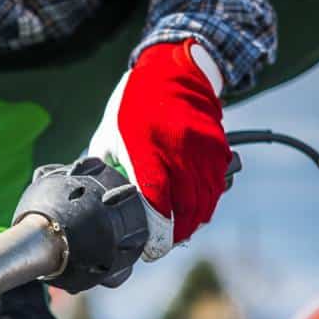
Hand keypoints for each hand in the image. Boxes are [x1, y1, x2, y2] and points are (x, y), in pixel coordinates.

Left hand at [88, 39, 231, 260]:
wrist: (173, 70)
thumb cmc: (134, 104)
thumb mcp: (108, 134)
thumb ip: (106, 170)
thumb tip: (101, 201)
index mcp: (145, 152)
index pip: (157, 208)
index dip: (157, 236)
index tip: (151, 249)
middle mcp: (177, 153)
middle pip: (185, 212)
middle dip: (175, 234)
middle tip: (164, 243)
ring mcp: (202, 151)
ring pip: (205, 202)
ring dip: (193, 221)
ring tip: (180, 228)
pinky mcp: (218, 148)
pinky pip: (218, 185)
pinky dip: (208, 200)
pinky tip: (195, 205)